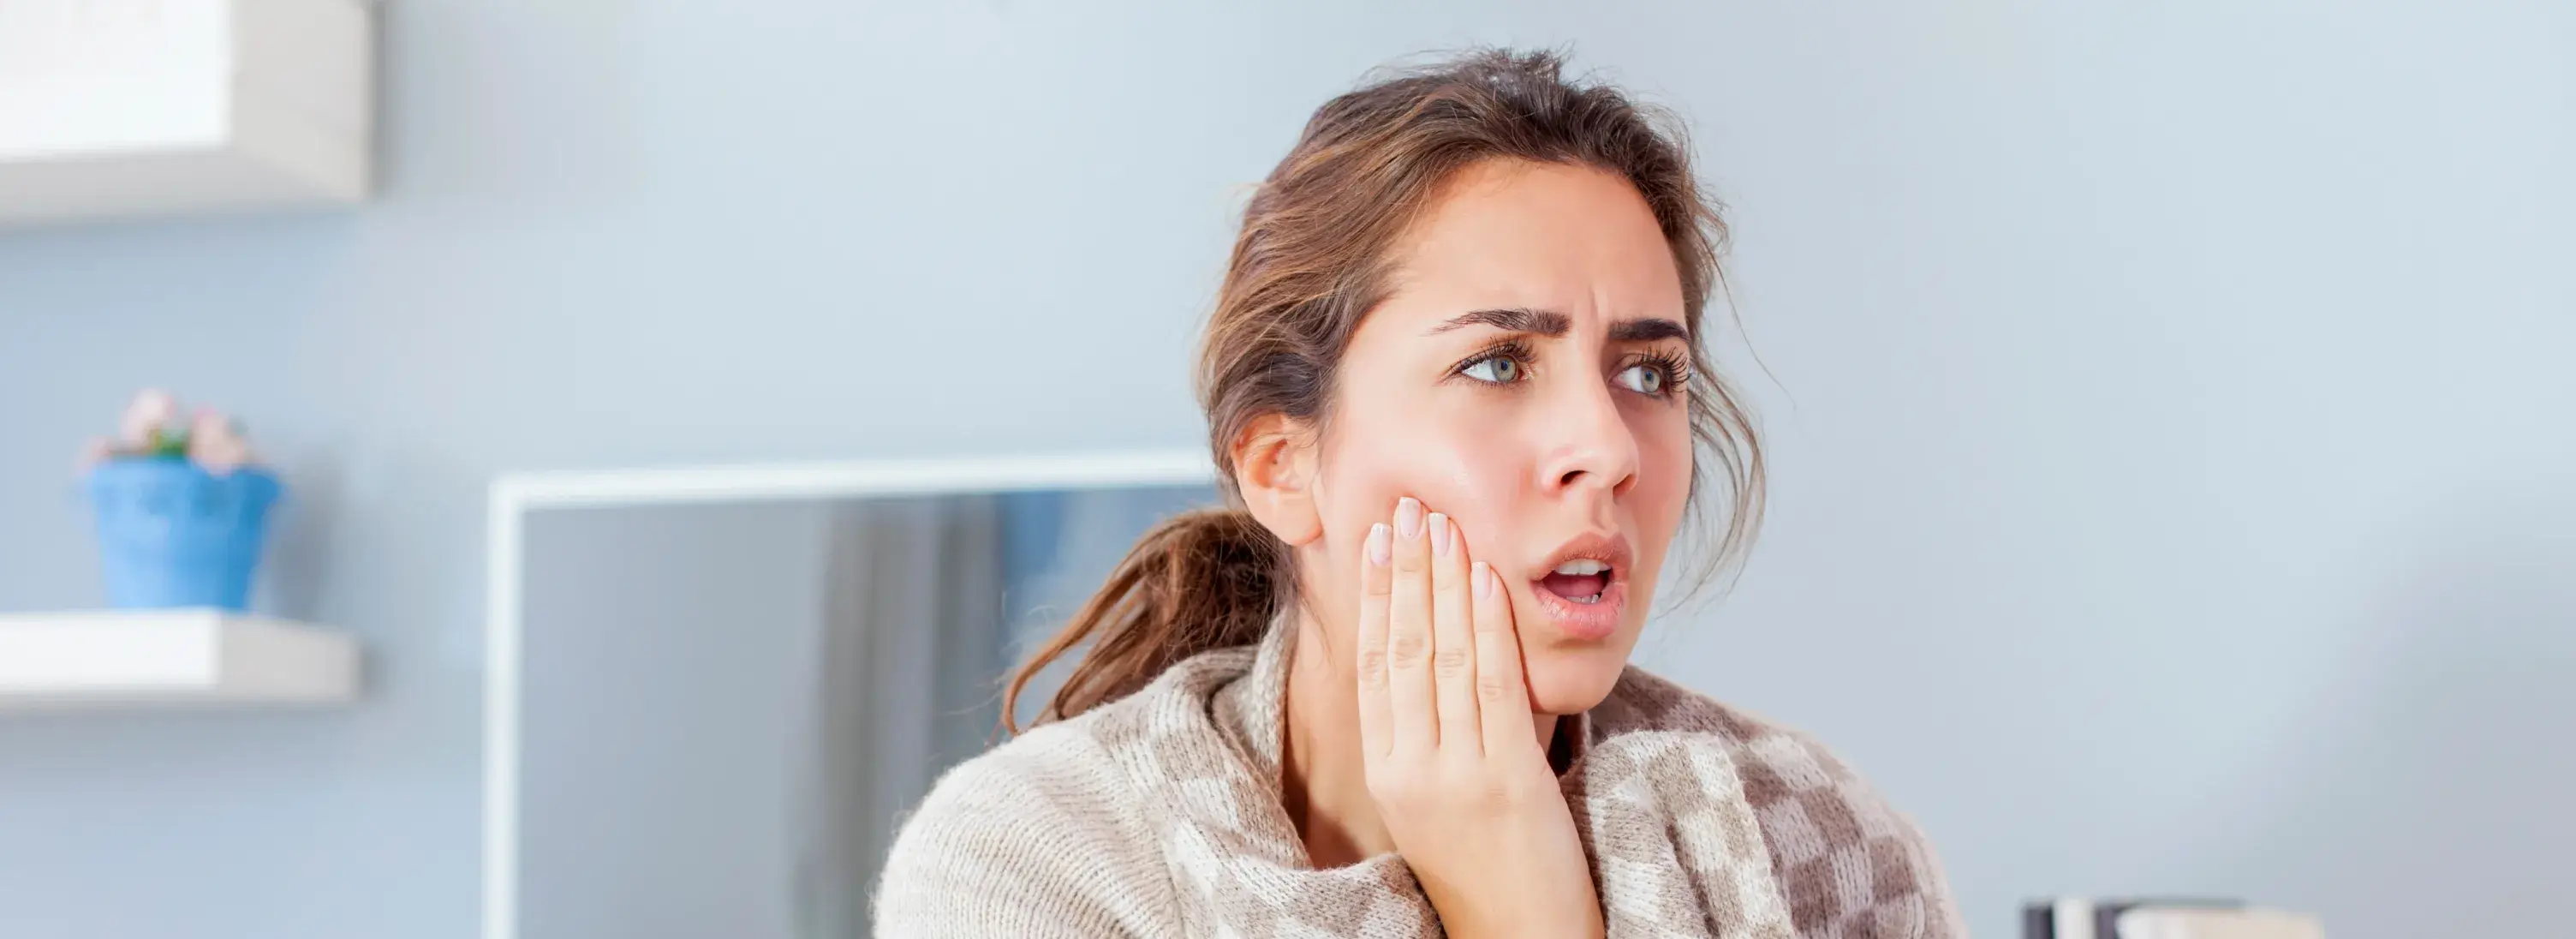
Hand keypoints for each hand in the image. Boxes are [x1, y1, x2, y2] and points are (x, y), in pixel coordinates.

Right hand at [1356, 497, 1604, 938]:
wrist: (1519, 935)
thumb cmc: (1488, 865)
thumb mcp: (1436, 798)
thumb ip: (1429, 735)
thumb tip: (1434, 658)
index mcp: (1388, 773)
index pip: (1375, 666)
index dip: (1378, 597)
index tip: (1381, 540)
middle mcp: (1411, 769)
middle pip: (1402, 650)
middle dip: (1406, 572)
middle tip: (1407, 508)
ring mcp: (1456, 773)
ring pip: (1444, 658)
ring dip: (1443, 582)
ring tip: (1443, 525)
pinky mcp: (1507, 779)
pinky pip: (1492, 686)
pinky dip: (1487, 625)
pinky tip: (1483, 579)